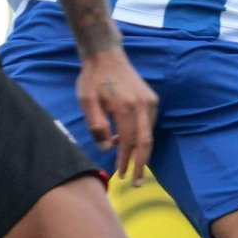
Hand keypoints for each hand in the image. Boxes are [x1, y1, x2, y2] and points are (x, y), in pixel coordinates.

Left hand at [76, 44, 157, 186]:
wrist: (106, 55)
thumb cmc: (93, 79)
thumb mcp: (86, 101)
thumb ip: (96, 126)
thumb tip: (106, 147)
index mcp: (125, 106)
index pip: (128, 141)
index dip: (125, 160)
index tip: (120, 174)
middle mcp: (142, 104)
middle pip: (145, 142)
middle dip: (141, 164)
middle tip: (136, 182)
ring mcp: (149, 101)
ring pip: (149, 134)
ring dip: (139, 150)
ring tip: (128, 163)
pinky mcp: (151, 99)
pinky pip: (148, 124)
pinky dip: (141, 136)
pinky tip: (127, 141)